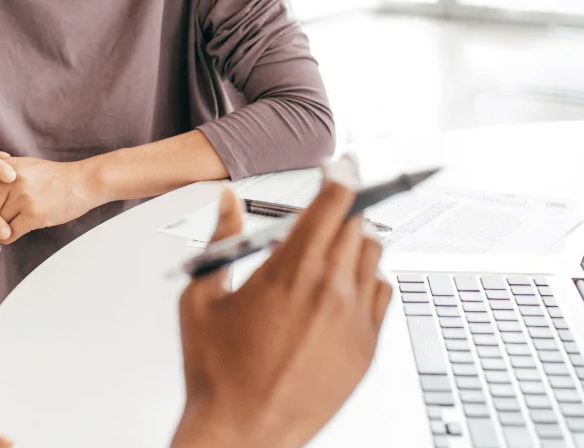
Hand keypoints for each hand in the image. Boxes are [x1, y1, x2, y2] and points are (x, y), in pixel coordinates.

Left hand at [0, 156, 101, 249]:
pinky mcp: (34, 215)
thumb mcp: (26, 167)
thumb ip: (2, 173)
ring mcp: (22, 197)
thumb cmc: (53, 177)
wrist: (82, 182)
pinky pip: (10, 233)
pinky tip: (3, 241)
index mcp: (6, 167)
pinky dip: (5, 239)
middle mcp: (11, 180)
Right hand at [171, 183, 391, 447]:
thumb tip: (227, 201)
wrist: (241, 434)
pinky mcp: (366, 350)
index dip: (342, 175)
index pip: (333, 202)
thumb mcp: (200, 298)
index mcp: (289, 271)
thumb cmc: (216, 373)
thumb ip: (220, 240)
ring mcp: (353, 321)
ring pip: (373, 256)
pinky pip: (382, 295)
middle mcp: (330, 290)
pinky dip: (368, 281)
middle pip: (356, 224)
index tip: (344, 164)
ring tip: (328, 251)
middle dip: (341, 210)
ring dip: (354, 242)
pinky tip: (343, 288)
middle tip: (326, 209)